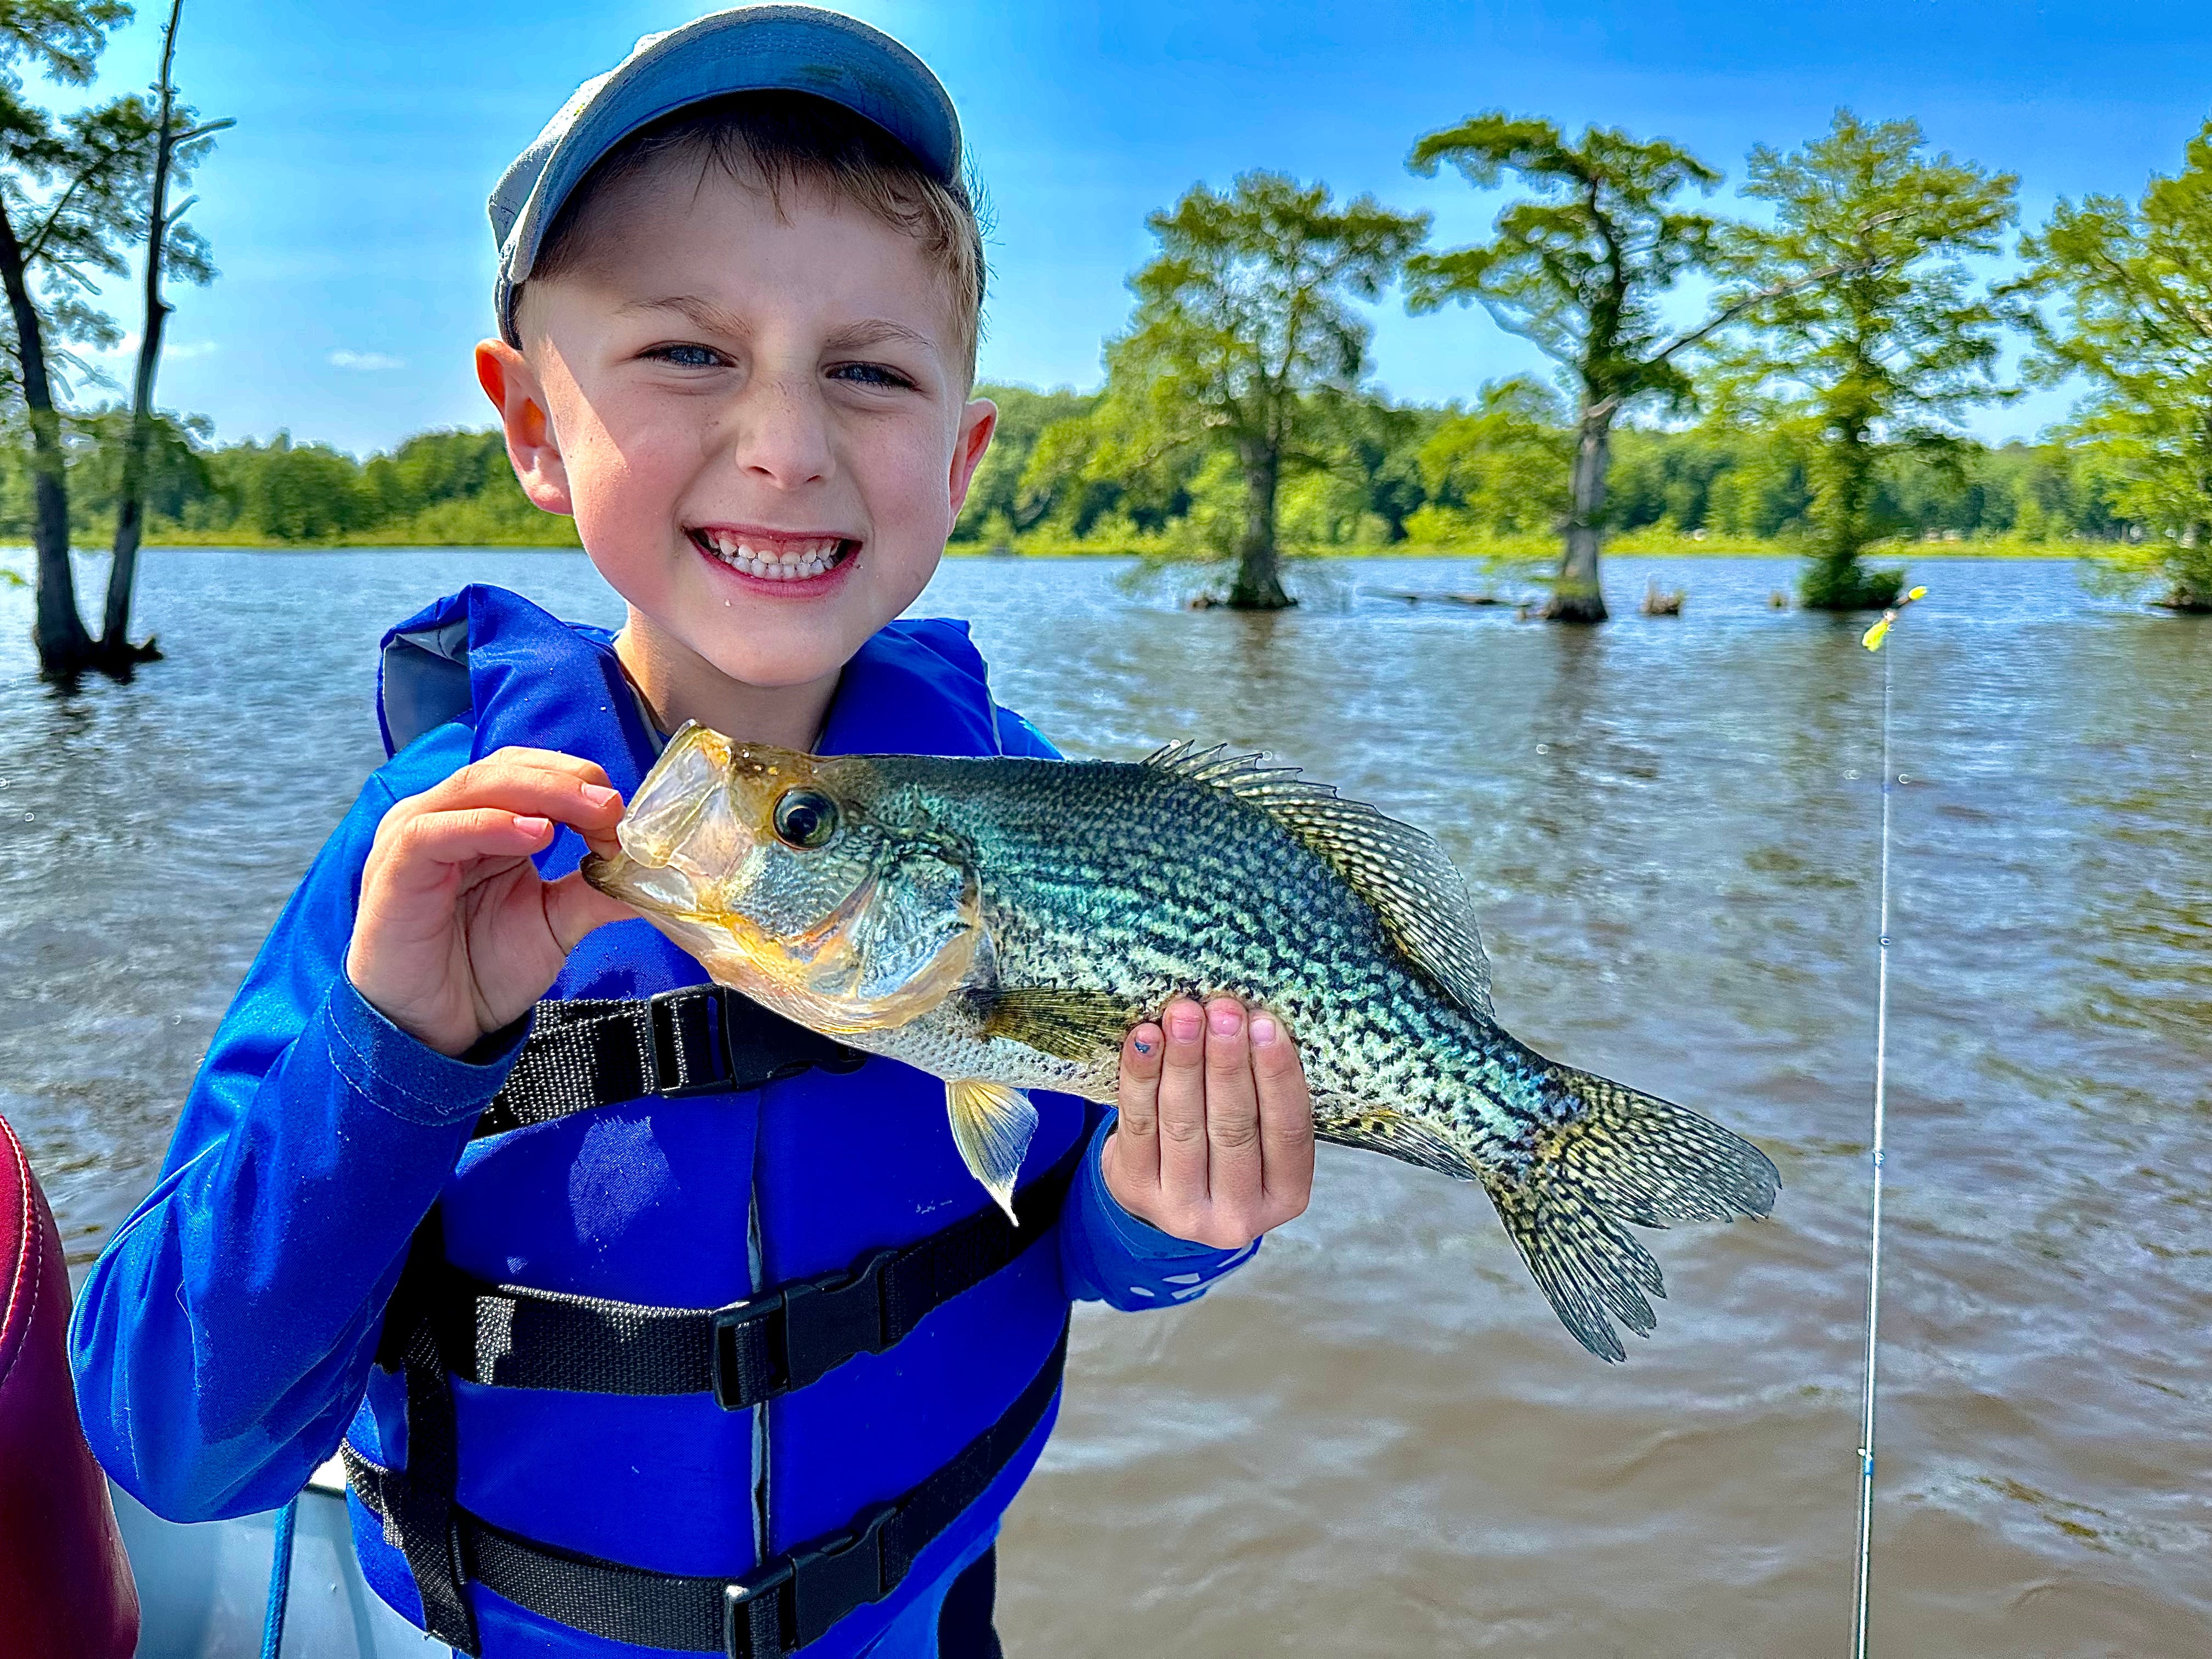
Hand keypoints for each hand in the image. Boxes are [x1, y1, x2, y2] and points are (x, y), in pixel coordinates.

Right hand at [347, 747, 635, 1056]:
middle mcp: (447, 815)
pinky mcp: (394, 868)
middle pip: (508, 768)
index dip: (582, 784)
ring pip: (476, 786)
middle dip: (568, 781)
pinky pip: (435, 831)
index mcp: (484, 818)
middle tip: (613, 806)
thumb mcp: (556, 921)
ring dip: (539, 793)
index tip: (626, 816)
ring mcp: (416, 835)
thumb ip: (597, 889)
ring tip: (588, 812)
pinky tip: (534, 835)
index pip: (534, 772)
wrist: (437, 1027)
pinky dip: (487, 825)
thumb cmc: (483, 966)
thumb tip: (653, 872)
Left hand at [1101, 996, 1314, 1249]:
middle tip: (1223, 1010)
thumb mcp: (1261, 1129)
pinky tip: (1146, 1038)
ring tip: (1184, 1014)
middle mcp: (1238, 1215)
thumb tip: (1250, 1018)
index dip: (1278, 1076)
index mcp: (1285, 1195)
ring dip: (1184, 1061)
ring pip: (1183, 1124)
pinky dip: (1140, 1075)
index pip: (1288, 1132)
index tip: (1265, 1024)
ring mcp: (1183, 1210)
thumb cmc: (1228, 1143)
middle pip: (1234, 1128)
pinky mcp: (1137, 1191)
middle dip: (1228, 1062)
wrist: (1165, 1187)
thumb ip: (1263, 1088)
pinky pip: (1139, 1124)